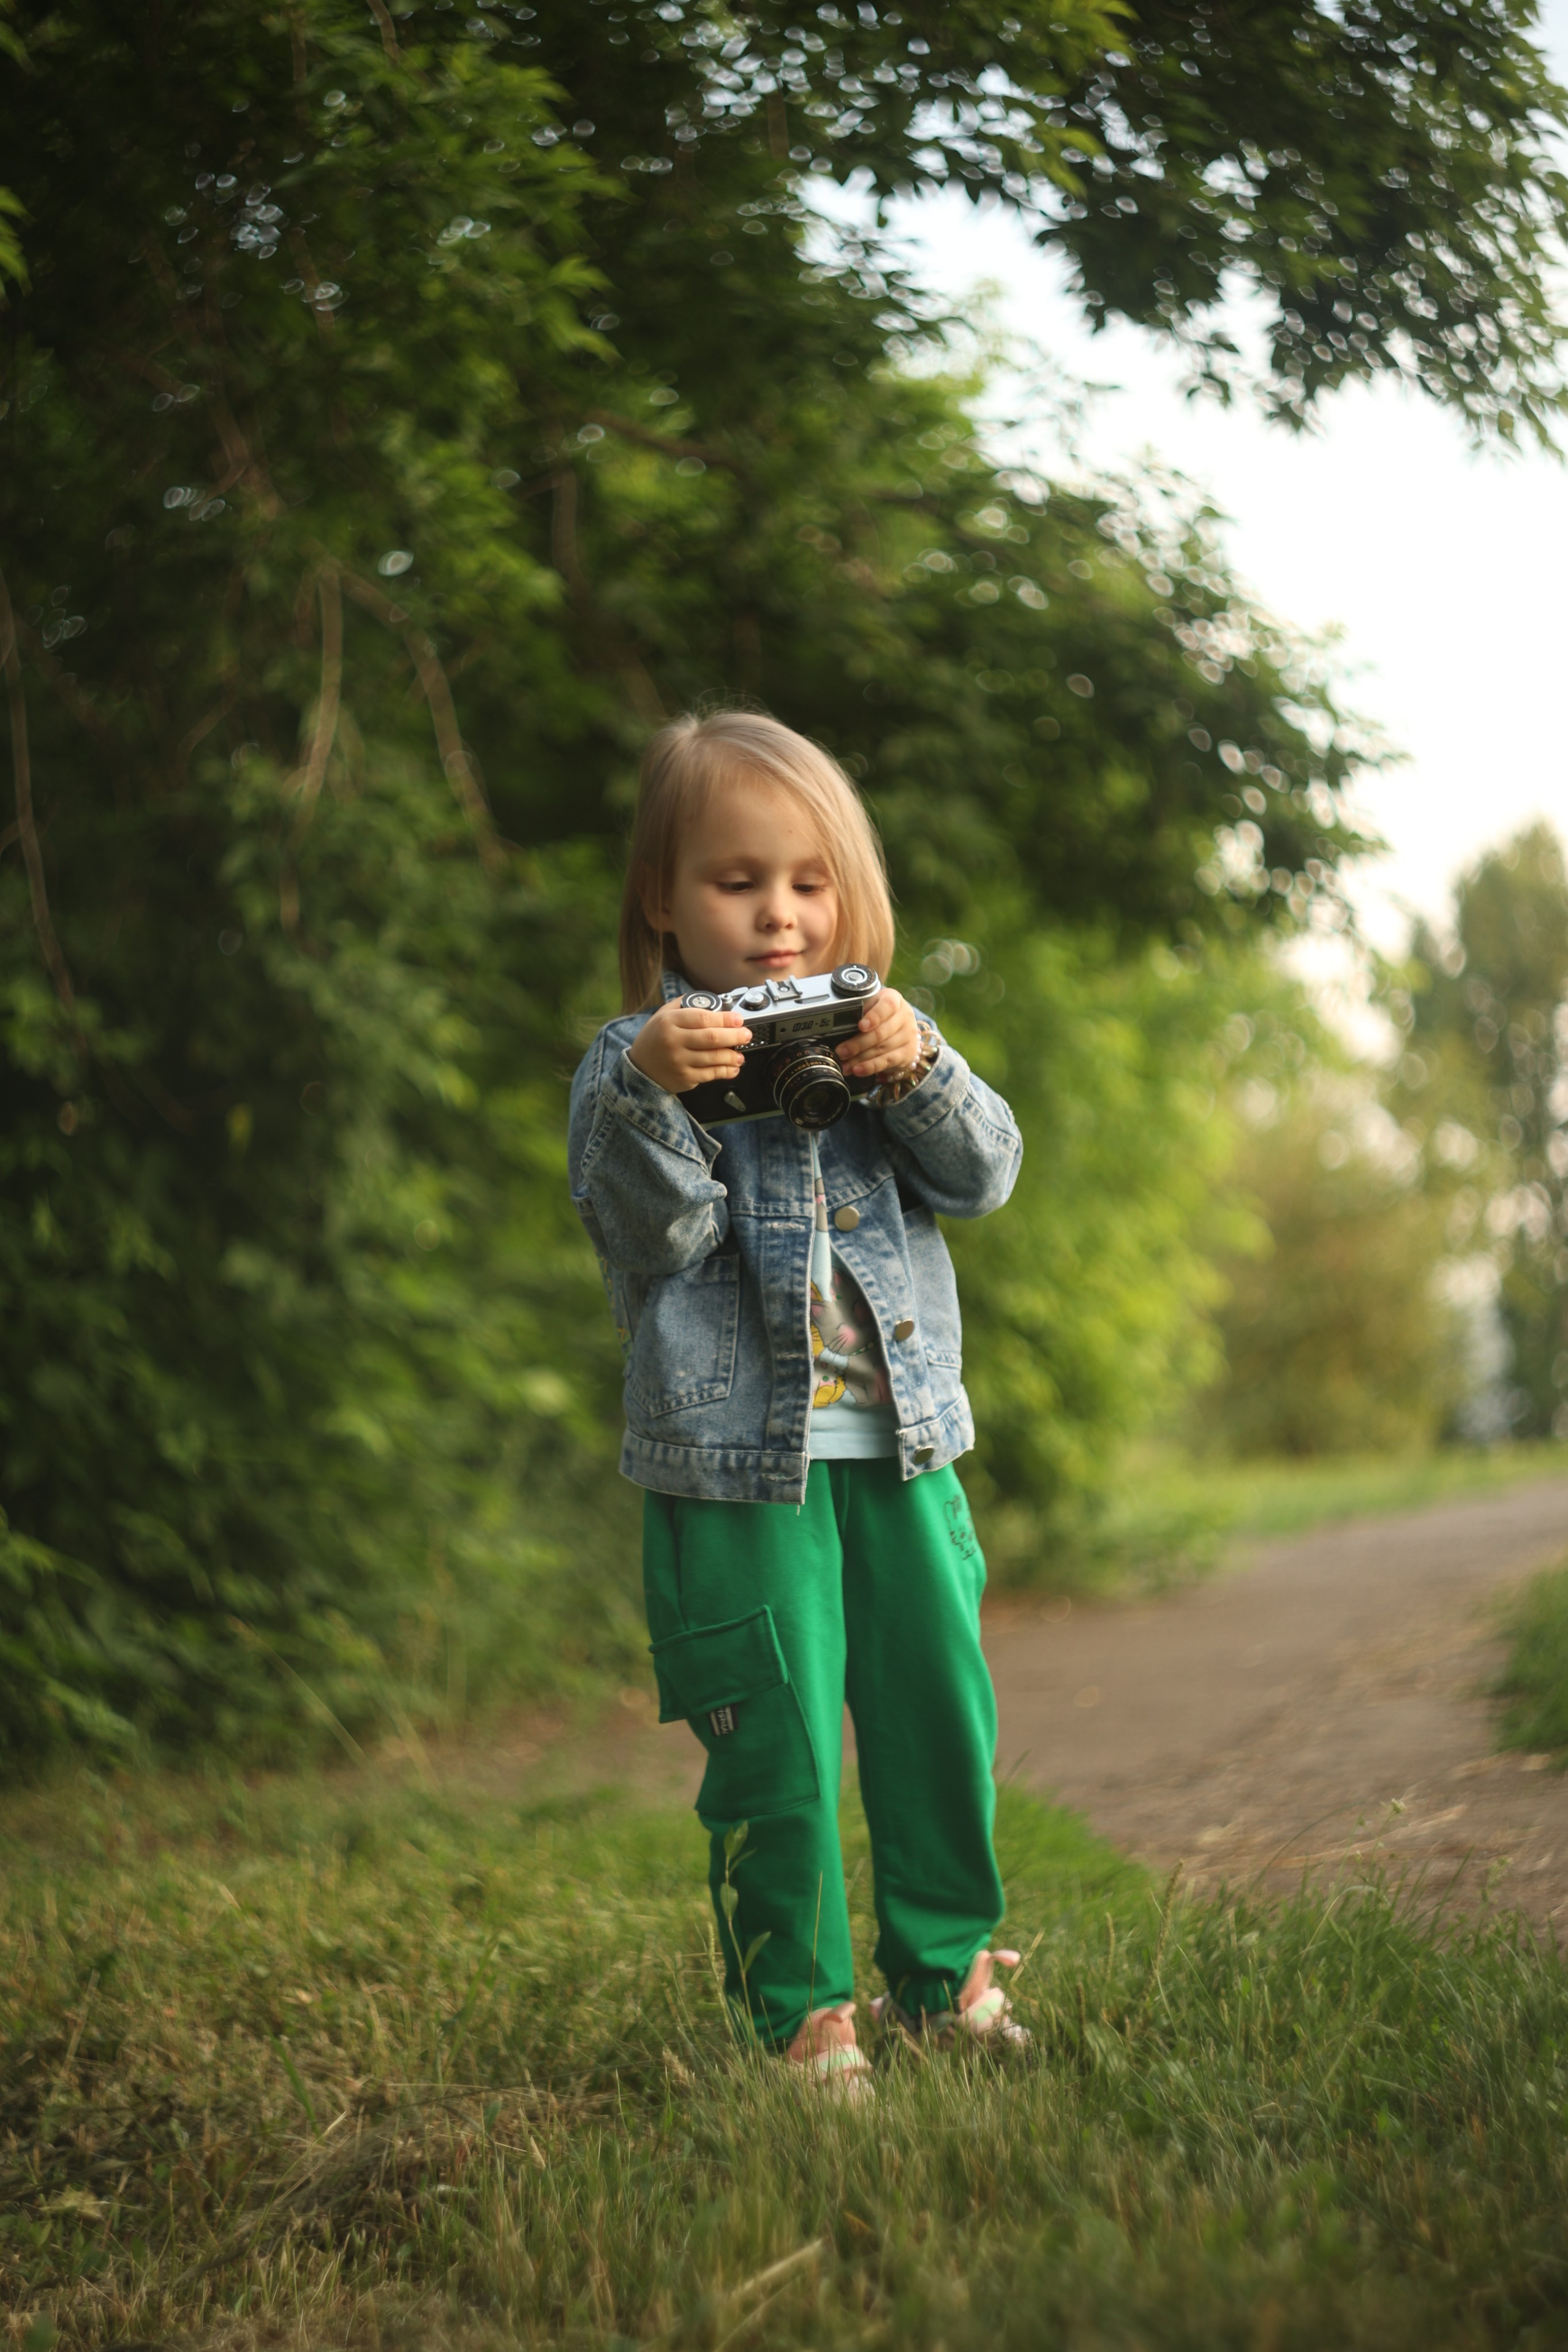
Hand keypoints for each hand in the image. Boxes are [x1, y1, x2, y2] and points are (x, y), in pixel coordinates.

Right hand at [627, 999, 751, 1093]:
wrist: (640, 1068)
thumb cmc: (655, 1038)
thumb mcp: (663, 1015)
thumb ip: (685, 1006)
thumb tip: (715, 1003)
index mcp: (669, 1022)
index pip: (702, 1018)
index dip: (725, 1019)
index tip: (738, 1019)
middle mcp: (673, 1042)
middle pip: (711, 1038)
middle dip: (735, 1036)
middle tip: (746, 1035)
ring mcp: (679, 1062)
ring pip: (714, 1058)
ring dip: (733, 1056)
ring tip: (740, 1054)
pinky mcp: (684, 1078)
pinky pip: (710, 1074)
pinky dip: (726, 1071)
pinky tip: (733, 1067)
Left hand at [836, 986, 920, 1079]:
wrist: (902, 1028)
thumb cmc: (880, 1014)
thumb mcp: (872, 1006)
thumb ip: (859, 1010)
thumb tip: (836, 1023)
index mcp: (894, 999)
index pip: (887, 1005)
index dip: (874, 1016)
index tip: (861, 1026)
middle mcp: (904, 1016)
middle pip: (880, 1032)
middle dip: (857, 1044)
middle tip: (840, 1052)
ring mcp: (908, 1035)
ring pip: (881, 1048)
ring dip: (859, 1059)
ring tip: (844, 1064)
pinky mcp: (908, 1052)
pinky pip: (887, 1061)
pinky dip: (870, 1067)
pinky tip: (857, 1070)